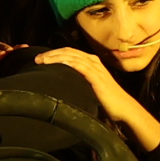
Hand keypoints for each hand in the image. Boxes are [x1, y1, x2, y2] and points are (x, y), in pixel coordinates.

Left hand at [35, 48, 159, 150]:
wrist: (123, 109)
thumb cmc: (107, 101)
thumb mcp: (90, 88)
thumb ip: (79, 82)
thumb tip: (63, 85)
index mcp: (92, 62)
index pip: (69, 53)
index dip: (53, 53)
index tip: (40, 59)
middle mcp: (93, 61)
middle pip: (68, 51)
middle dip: (50, 53)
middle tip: (36, 58)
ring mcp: (95, 68)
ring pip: (71, 56)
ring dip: (54, 57)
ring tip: (40, 61)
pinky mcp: (96, 76)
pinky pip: (79, 65)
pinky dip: (66, 62)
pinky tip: (55, 64)